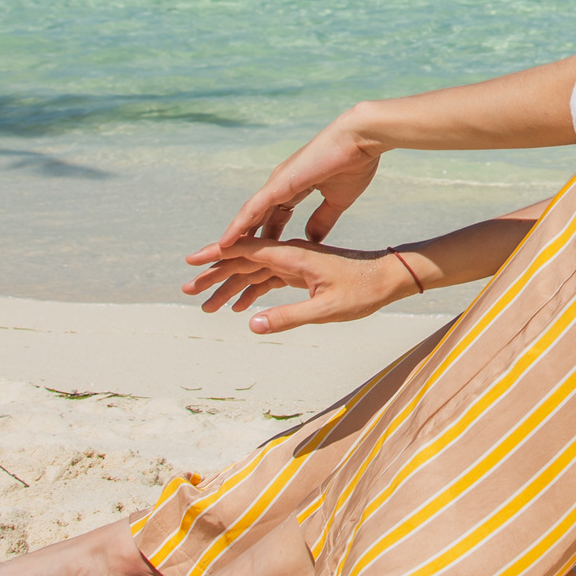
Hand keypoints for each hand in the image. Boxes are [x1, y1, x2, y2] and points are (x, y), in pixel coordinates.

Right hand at [181, 235, 414, 333]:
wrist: (388, 278)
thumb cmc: (362, 291)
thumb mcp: (326, 310)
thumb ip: (288, 317)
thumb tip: (252, 325)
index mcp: (293, 255)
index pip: (245, 250)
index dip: (216, 255)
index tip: (191, 262)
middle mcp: (290, 254)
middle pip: (243, 261)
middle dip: (214, 275)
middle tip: (187, 291)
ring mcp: (295, 263)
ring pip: (254, 272)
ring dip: (230, 287)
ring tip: (206, 306)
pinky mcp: (302, 272)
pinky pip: (269, 280)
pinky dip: (252, 292)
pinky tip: (240, 308)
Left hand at [191, 110, 383, 264]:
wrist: (361, 139)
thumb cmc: (354, 164)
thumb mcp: (336, 201)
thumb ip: (322, 220)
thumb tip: (311, 239)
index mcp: (295, 188)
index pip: (274, 218)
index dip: (266, 238)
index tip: (257, 258)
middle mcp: (280, 185)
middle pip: (256, 219)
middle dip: (245, 241)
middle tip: (230, 263)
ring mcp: (277, 184)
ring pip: (249, 216)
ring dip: (234, 238)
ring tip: (217, 260)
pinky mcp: (279, 184)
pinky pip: (253, 209)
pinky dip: (238, 226)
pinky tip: (224, 243)